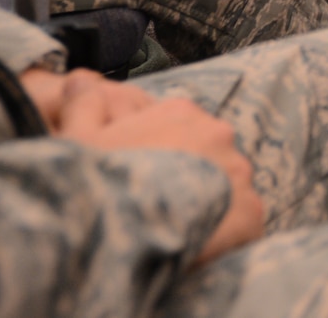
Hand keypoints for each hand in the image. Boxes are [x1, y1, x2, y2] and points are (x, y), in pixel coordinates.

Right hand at [23, 70, 265, 264]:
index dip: (162, 156)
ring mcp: (238, 173)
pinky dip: (225, 236)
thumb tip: (79, 80)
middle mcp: (218, 134)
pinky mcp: (251, 214)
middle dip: (190, 178)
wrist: (114, 231)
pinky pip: (243, 224)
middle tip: (162, 208)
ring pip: (228, 188)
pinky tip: (197, 248)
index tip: (147, 178)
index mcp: (180, 112)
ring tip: (178, 232)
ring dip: (210, 205)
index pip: (181, 128)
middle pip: (209, 156)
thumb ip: (85, 103)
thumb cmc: (93, 182)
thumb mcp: (76, 136)